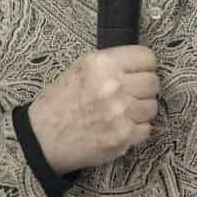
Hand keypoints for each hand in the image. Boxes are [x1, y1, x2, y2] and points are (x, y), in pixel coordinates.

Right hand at [27, 45, 159, 174]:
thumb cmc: (60, 102)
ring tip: (121, 112)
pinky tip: (119, 126)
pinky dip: (136, 129)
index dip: (144, 66)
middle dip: (143, 88)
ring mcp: (120, 113)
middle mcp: (113, 86)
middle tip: (129, 94)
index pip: (147, 58)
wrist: (43, 138)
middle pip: (153, 82)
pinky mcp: (124, 137)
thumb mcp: (80, 68)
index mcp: (102, 64)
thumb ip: (111, 64)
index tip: (140, 72)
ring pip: (152, 106)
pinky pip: (146, 129)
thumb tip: (140, 65)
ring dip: (140, 110)